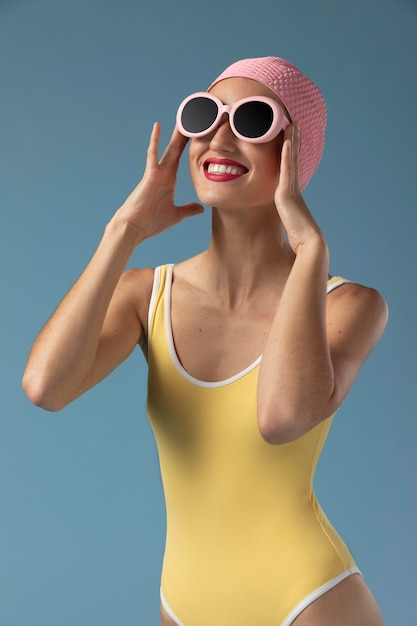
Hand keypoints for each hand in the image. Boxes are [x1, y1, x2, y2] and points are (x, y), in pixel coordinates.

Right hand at [118, 123, 203, 244]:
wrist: (136, 227)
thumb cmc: (152, 222)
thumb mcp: (176, 215)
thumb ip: (188, 209)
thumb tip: (201, 208)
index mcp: (170, 180)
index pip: (184, 158)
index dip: (192, 146)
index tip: (201, 133)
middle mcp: (164, 173)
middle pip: (178, 149)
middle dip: (186, 135)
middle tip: (195, 118)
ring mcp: (157, 172)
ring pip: (169, 149)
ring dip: (176, 134)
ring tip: (184, 118)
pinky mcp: (149, 174)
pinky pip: (152, 154)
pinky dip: (155, 141)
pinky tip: (158, 126)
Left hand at [274, 123, 324, 253]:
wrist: (310, 243)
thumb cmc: (301, 238)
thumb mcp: (289, 224)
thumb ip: (286, 218)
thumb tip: (284, 221)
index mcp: (293, 194)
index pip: (291, 168)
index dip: (291, 152)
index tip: (291, 137)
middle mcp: (293, 188)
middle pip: (292, 158)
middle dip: (293, 140)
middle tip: (293, 123)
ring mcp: (291, 188)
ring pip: (290, 159)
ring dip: (291, 140)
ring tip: (291, 124)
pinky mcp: (287, 192)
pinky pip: (287, 168)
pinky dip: (286, 153)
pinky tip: (286, 140)